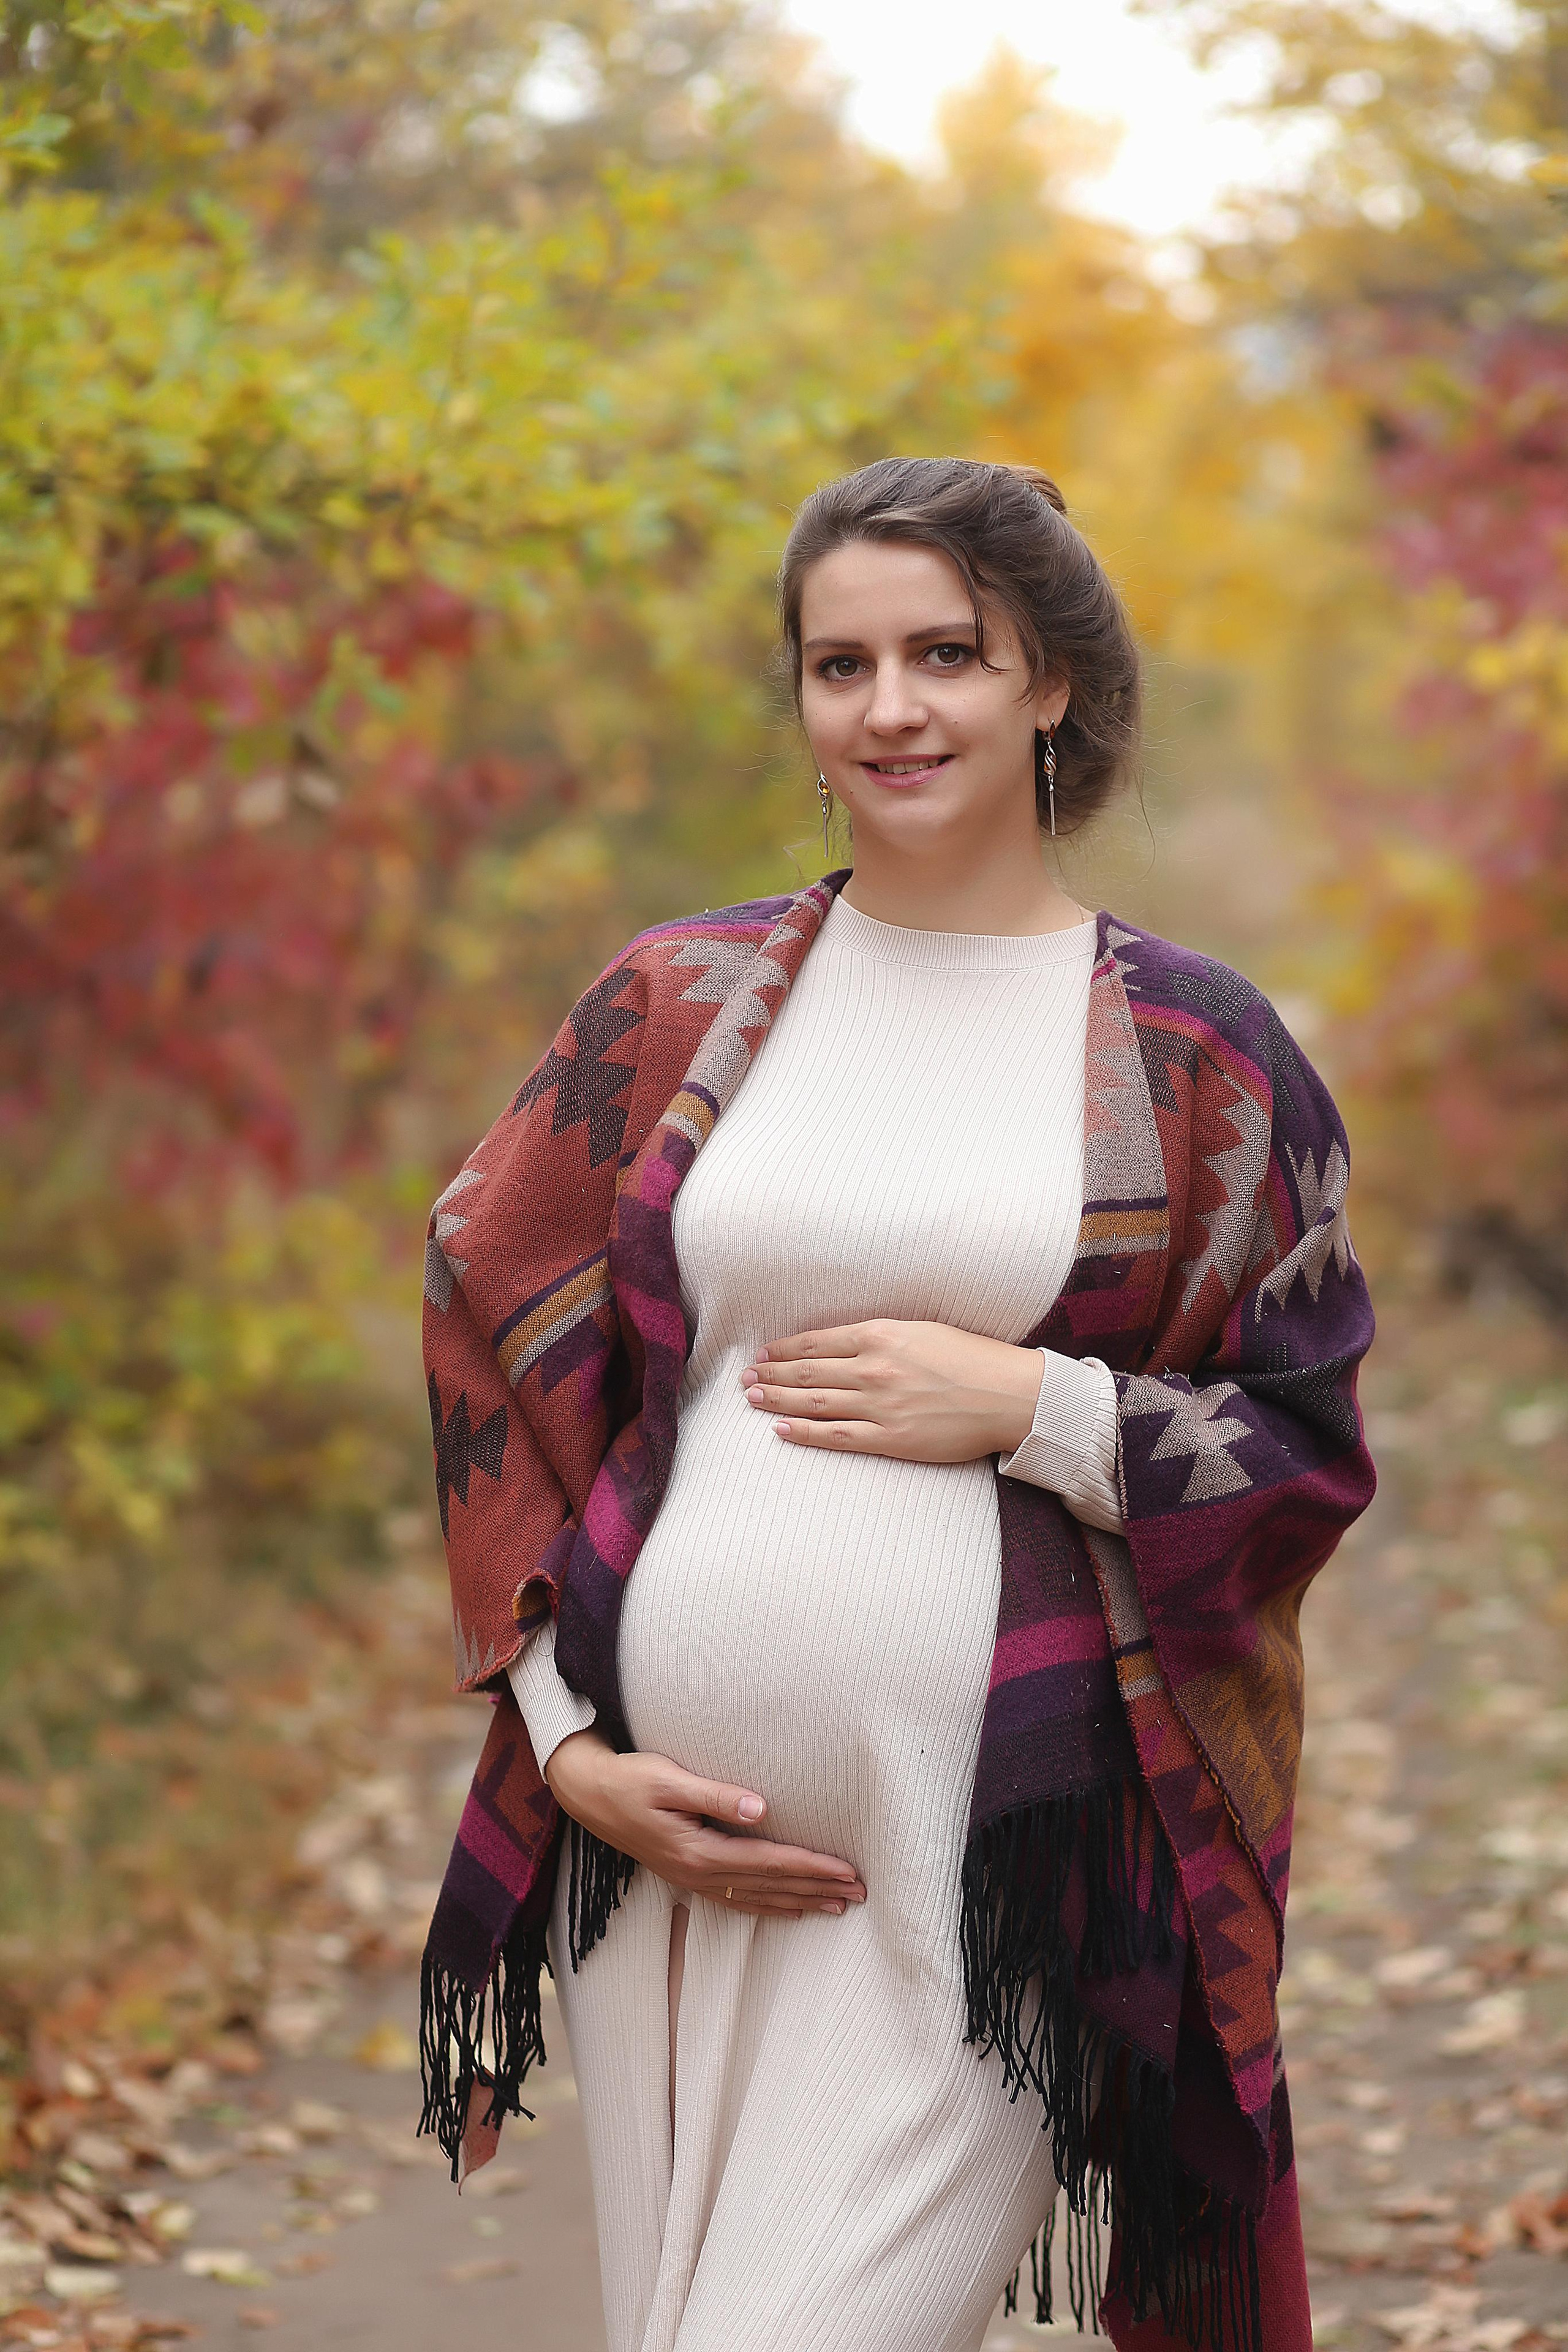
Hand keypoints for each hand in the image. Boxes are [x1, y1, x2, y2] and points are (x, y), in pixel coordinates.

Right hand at [543, 1730, 866, 1917]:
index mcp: (698, 1851)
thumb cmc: (630, 1779)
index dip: (811, 1867)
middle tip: (860, 1893)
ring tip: (837, 1906)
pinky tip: (788, 1909)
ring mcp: (692, 1880)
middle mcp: (698, 1873)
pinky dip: (767, 1907)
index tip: (847, 1870)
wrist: (589, 1795)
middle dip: (817, 1889)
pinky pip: (736, 1900)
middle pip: (770, 1886)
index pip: (769, 1863)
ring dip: (799, 1902)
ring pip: (757, 1898)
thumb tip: (760, 1807)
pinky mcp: (686, 1876)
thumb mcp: (668, 1779)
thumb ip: (714, 1794)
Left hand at [740, 1317, 1042, 1462]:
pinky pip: (837, 1436)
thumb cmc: (972, 1358)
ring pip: (814, 1402)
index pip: (817, 1342)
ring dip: (778, 1400)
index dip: (784, 1348)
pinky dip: (805, 1433)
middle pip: (807, 1372)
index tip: (764, 1352)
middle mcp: (874, 1367)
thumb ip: (882, 1336)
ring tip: (753, 1398)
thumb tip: (845, 1343)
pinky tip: (782, 1430)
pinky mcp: (891, 1438)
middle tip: (746, 1377)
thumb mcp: (922, 1329)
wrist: (1009, 1394)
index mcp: (881, 1334)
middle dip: (772, 1373)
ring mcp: (880, 1405)